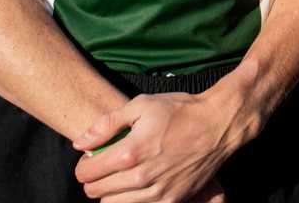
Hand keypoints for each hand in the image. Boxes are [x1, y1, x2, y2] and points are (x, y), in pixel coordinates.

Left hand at [72, 92, 241, 201]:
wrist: (220, 124)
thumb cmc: (181, 111)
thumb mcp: (141, 105)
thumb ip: (106, 124)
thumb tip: (79, 143)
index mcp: (130, 151)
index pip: (86, 172)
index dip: (84, 164)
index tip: (93, 157)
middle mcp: (141, 176)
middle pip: (95, 191)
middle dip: (95, 178)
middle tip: (106, 166)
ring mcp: (158, 192)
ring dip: (110, 192)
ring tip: (122, 176)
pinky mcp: (172, 201)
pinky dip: (132, 200)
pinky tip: (139, 185)